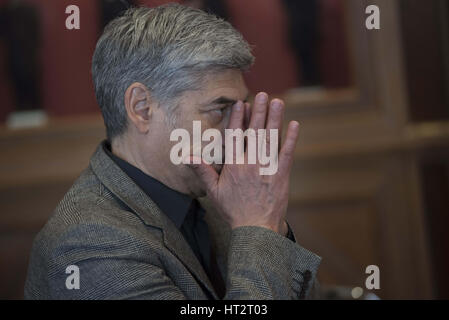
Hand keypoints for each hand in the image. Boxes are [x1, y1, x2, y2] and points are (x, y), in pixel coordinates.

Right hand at [189, 92, 299, 234]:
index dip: (238, 118)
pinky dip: (291, 138)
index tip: (241, 103)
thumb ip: (203, 170)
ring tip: (277, 102)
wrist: (256, 228)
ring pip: (272, 139)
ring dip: (275, 119)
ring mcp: (267, 168)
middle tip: (262, 94)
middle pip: (255, 132)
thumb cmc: (233, 210)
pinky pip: (287, 153)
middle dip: (258, 111)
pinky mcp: (281, 174)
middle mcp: (251, 162)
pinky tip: (294, 124)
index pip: (236, 136)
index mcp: (234, 165)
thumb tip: (188, 156)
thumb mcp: (214, 191)